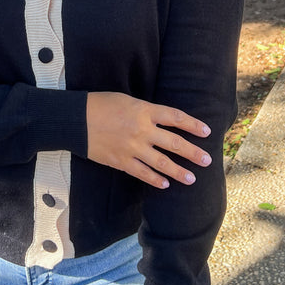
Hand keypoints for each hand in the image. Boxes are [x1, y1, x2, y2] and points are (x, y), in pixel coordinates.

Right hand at [86, 91, 210, 188]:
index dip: (193, 125)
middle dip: (193, 153)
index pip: (176, 117)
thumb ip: (146, 110)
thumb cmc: (100, 104)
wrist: (76, 120)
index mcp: (145, 110)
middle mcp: (142, 130)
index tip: (206, 131)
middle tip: (208, 160)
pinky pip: (142, 173)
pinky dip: (155, 180)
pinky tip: (165, 185)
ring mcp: (132, 148)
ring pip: (162, 163)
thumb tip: (162, 120)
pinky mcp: (121, 161)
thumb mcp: (127, 99)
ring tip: (192, 179)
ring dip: (179, 172)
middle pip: (174, 143)